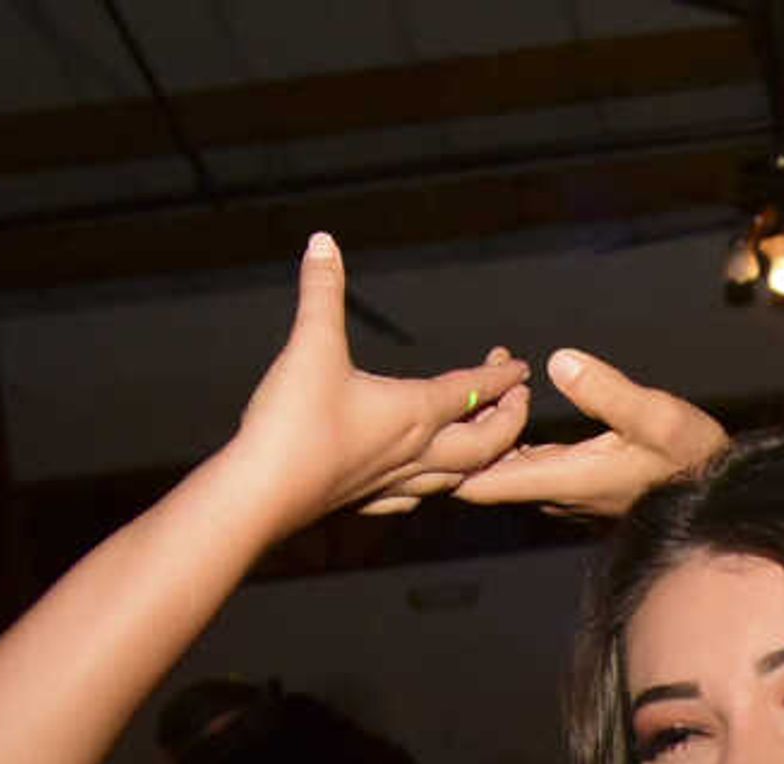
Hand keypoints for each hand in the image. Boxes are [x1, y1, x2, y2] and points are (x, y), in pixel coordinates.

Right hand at [222, 235, 532, 529]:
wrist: (261, 493)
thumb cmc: (293, 422)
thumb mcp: (311, 345)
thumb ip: (322, 291)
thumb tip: (322, 241)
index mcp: (413, 413)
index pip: (471, 392)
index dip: (500, 377)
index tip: (522, 368)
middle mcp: (414, 451)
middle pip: (482, 444)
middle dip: (509, 423)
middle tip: (520, 404)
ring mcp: (392, 481)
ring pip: (455, 476)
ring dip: (479, 459)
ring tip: (485, 444)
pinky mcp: (364, 501)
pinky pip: (412, 497)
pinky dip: (429, 487)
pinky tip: (420, 484)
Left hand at [452, 347, 729, 521]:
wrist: (718, 493)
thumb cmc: (691, 460)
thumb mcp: (657, 418)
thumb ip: (606, 391)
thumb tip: (559, 361)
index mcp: (561, 480)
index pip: (478, 484)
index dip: (458, 449)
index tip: (473, 398)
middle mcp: (554, 493)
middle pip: (483, 475)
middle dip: (474, 425)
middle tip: (492, 370)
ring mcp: (563, 491)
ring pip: (504, 467)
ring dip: (495, 425)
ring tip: (506, 375)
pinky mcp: (575, 483)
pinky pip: (526, 463)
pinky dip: (515, 432)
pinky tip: (523, 399)